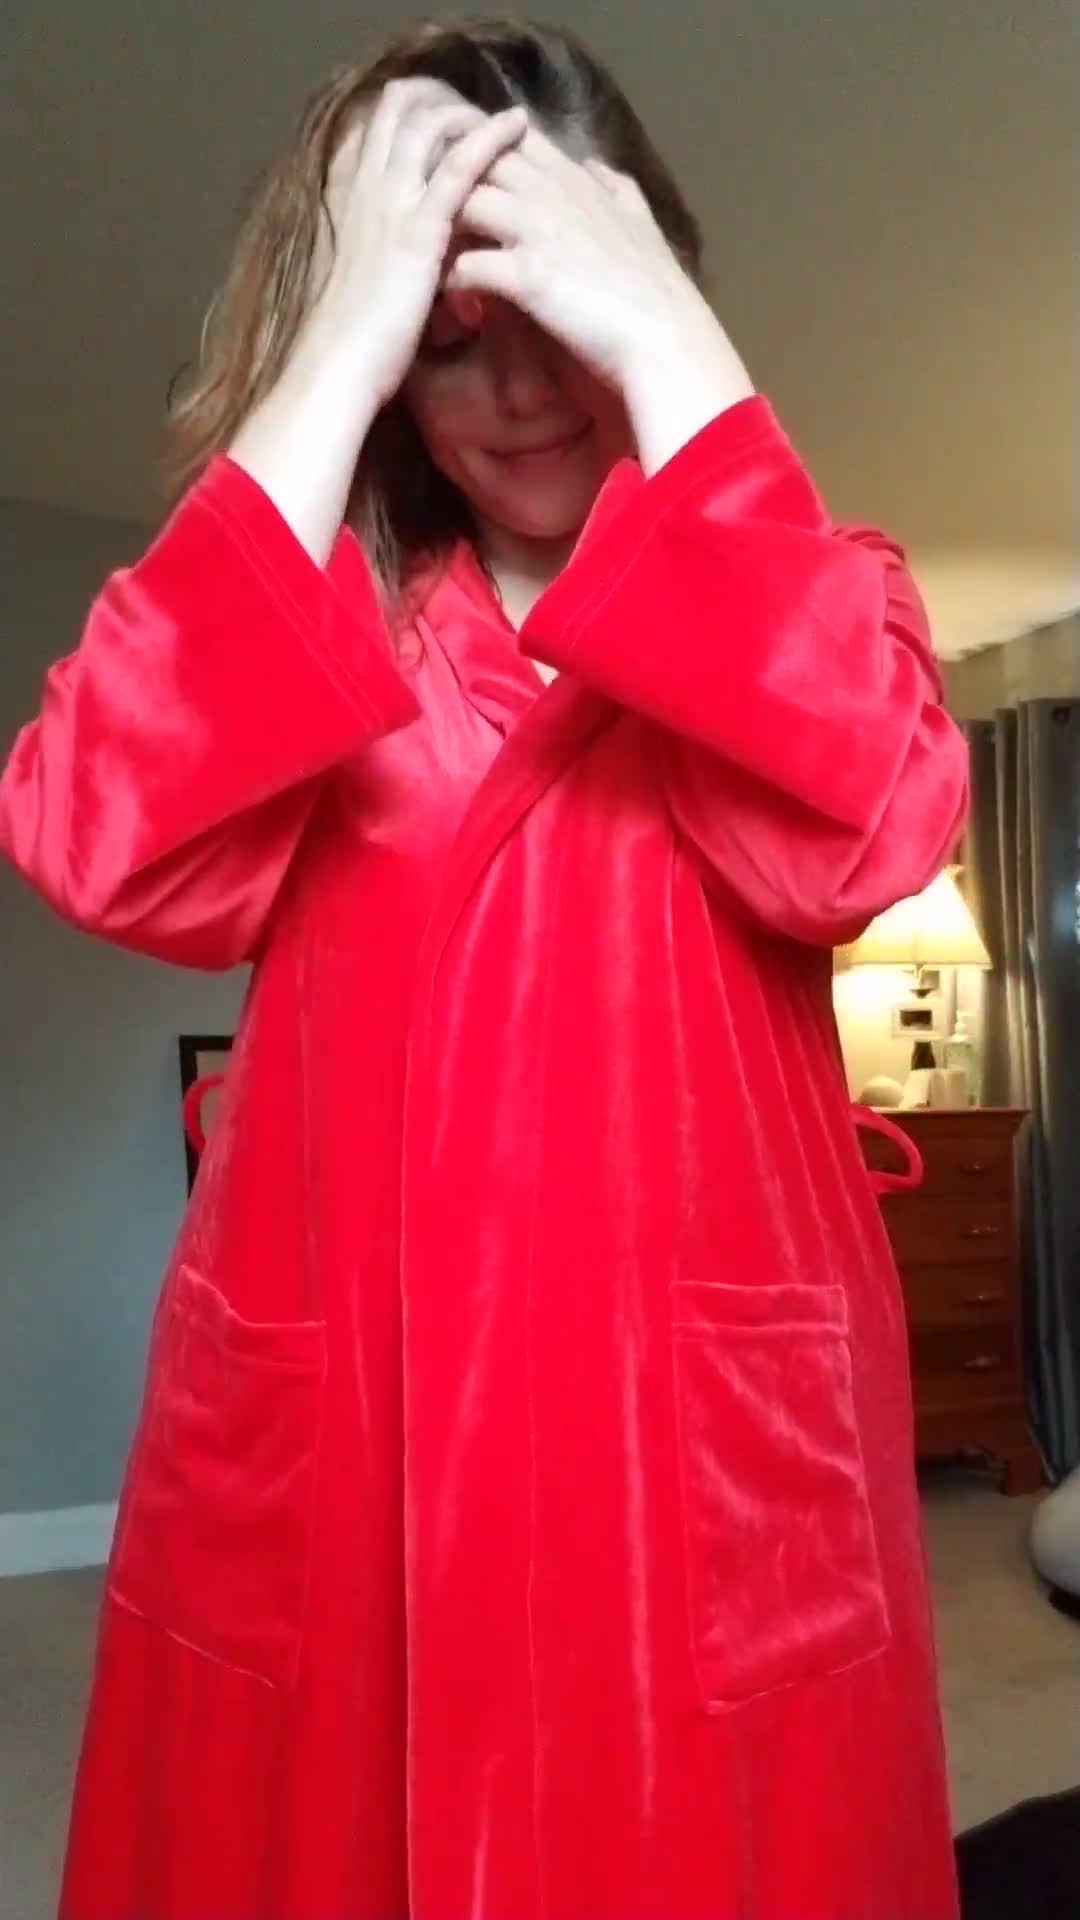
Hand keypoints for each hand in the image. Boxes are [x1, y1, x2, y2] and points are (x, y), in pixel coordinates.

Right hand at [300, 79, 527, 407]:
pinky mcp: (419, 228)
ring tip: (506, 112)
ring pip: (426, 126)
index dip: (404, 113)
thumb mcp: (361, 282)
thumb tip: (396, 256)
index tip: (437, 112)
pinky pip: (458, 167)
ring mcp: (391, 203)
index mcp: (350, 202)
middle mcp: (366, 190)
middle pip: (396, 112)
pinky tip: (517, 125)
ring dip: (467, 109)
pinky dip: (489, 138)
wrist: (340, 365)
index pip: (373, 134)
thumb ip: (378, 254)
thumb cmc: (352, 340)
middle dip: (435, 98)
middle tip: (475, 103)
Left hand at [451, 129, 755, 471]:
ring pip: (463, 201)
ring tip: (433, 260)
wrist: (666, 340)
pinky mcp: (528, 275)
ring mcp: (538, 230)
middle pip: (477, 160)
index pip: (513, 137)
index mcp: (576, 179)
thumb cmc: (656, 292)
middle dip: (445, 183)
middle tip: (427, 219)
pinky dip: (453, 283)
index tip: (460, 175)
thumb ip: (617, 190)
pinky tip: (454, 302)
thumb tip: (597, 166)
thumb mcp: (642, 224)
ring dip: (441, 230)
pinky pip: (467, 266)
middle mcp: (553, 194)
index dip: (479, 149)